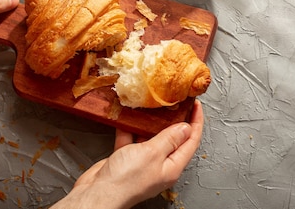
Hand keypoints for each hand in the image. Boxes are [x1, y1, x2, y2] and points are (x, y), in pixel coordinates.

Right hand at [53, 100, 203, 208]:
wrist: (98, 192)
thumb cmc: (126, 179)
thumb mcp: (152, 153)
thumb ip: (169, 139)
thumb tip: (185, 128)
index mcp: (172, 166)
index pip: (190, 141)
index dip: (195, 122)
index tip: (196, 105)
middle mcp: (159, 165)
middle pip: (172, 139)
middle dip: (173, 119)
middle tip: (174, 102)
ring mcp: (142, 162)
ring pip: (150, 137)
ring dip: (149, 122)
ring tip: (152, 105)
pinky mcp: (126, 159)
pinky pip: (131, 140)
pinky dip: (129, 128)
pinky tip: (127, 116)